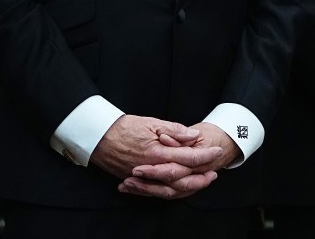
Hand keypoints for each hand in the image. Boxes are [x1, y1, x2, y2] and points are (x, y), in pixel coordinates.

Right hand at [90, 115, 220, 180]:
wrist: (98, 137)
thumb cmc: (124, 127)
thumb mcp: (152, 123)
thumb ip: (175, 131)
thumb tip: (193, 136)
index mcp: (158, 153)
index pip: (188, 158)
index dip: (205, 156)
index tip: (216, 151)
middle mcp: (152, 169)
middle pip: (182, 180)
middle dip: (200, 178)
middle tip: (213, 174)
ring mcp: (143, 178)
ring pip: (169, 190)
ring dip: (187, 188)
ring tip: (200, 182)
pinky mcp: (135, 181)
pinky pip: (155, 192)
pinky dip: (169, 192)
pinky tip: (178, 189)